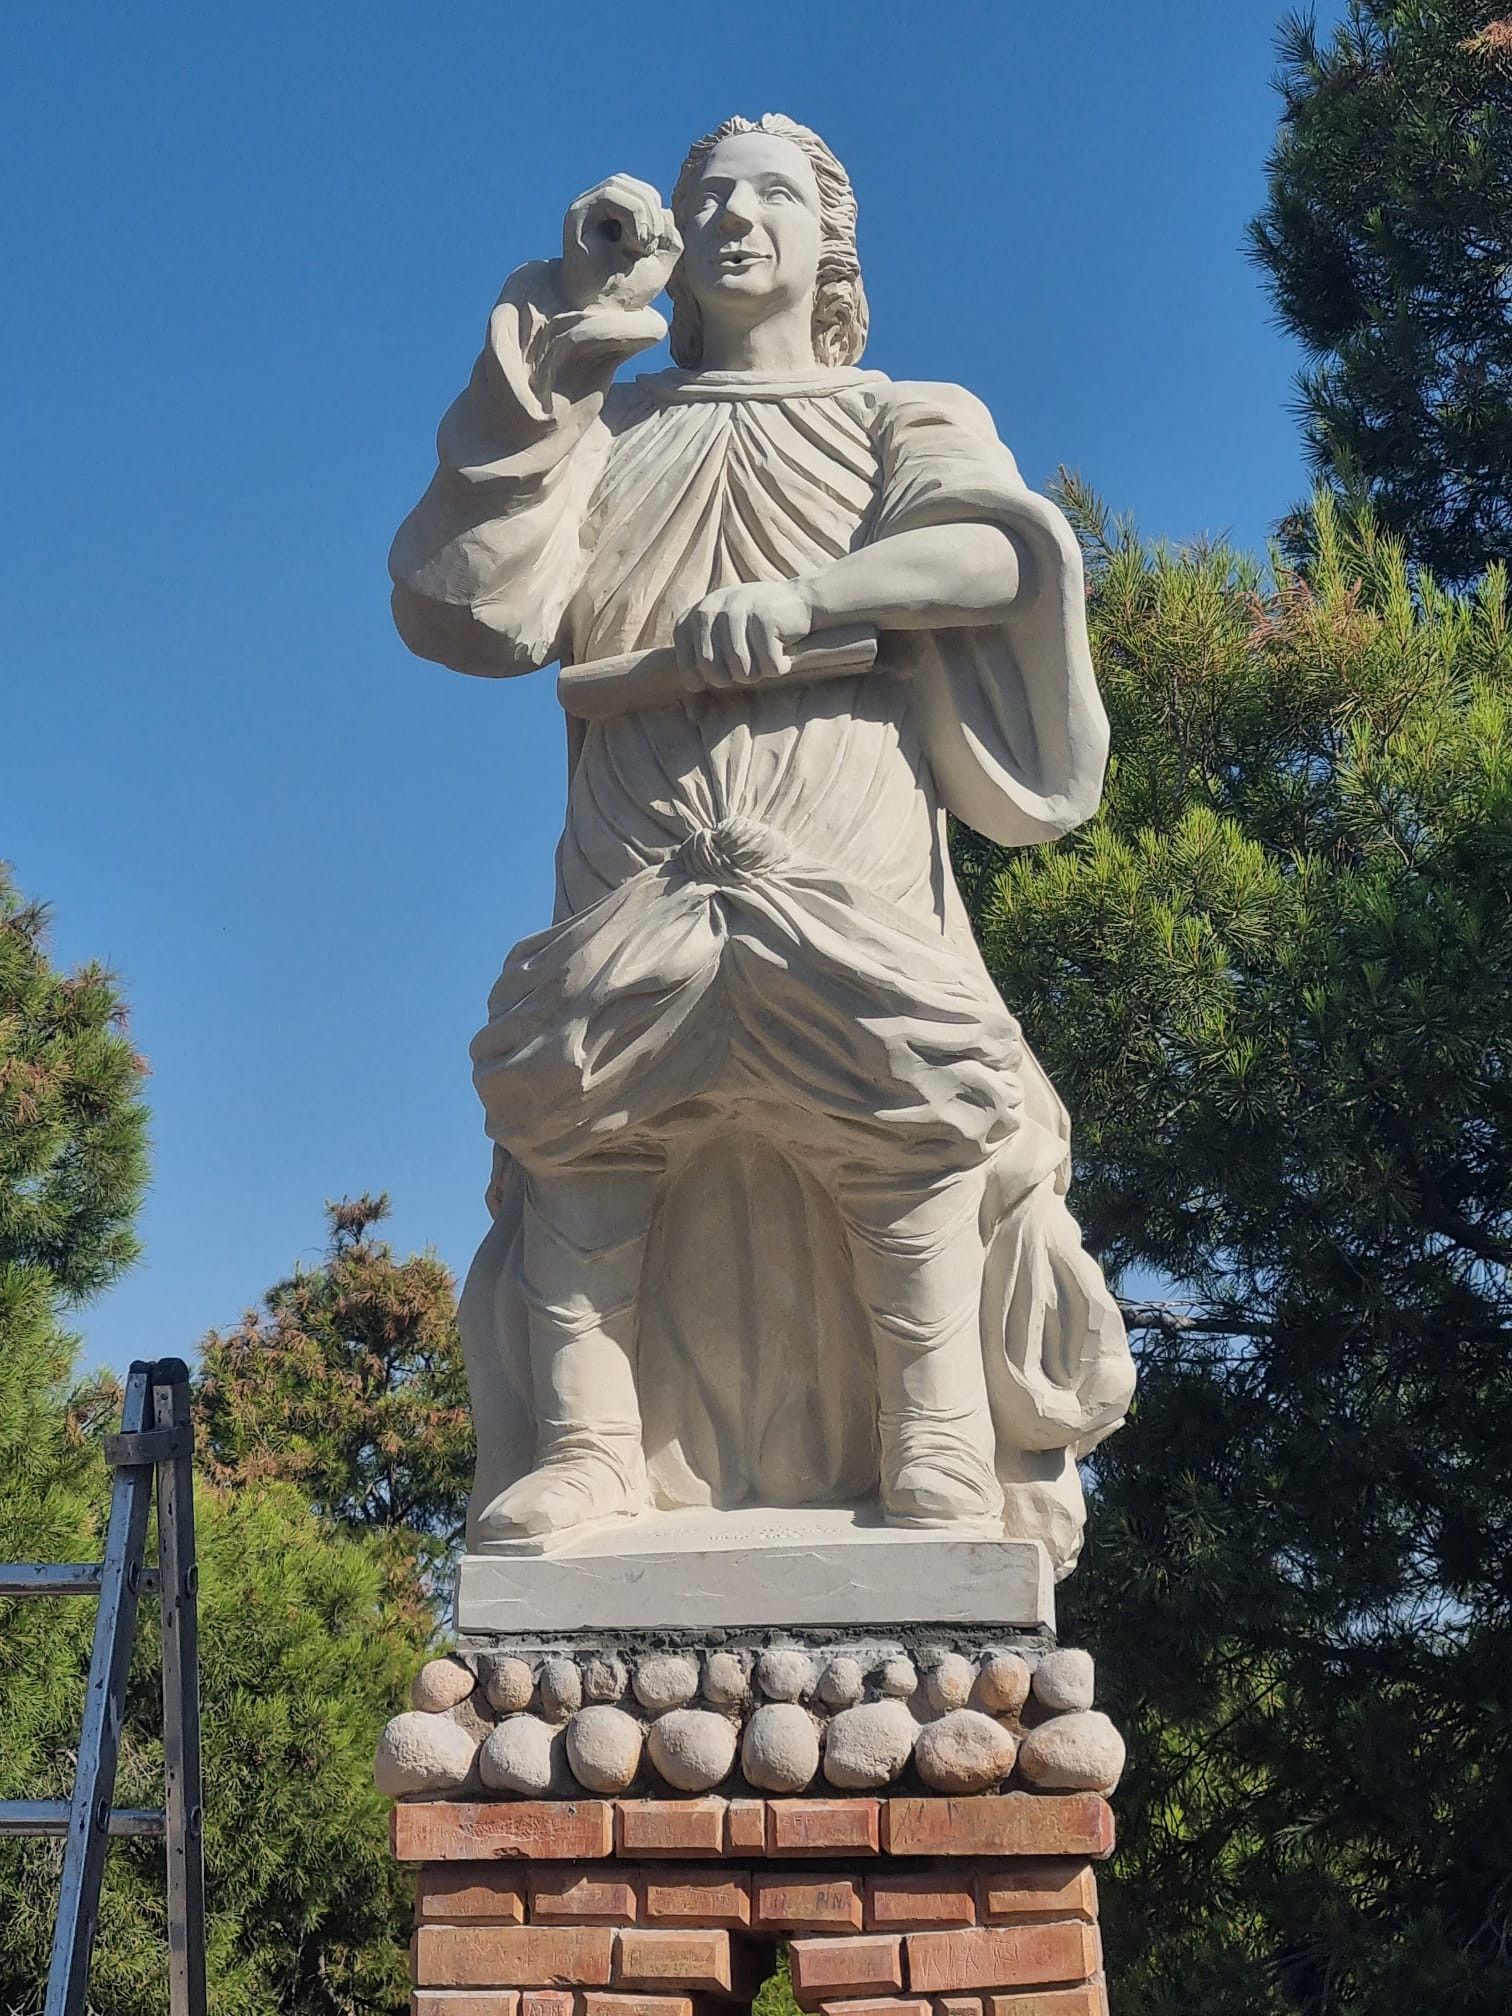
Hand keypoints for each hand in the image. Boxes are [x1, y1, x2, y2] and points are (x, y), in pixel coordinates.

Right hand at [560, 174, 681, 311]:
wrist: (598, 312)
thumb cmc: (626, 290)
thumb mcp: (659, 262)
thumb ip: (669, 236)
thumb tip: (666, 210)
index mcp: (619, 217)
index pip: (644, 193)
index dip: (658, 210)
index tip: (659, 243)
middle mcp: (600, 208)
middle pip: (634, 186)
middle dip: (653, 210)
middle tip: (652, 244)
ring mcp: (587, 208)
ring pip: (620, 184)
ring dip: (643, 214)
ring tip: (642, 245)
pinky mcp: (577, 212)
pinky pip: (609, 195)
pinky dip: (631, 215)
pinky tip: (633, 242)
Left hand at [674, 580, 812, 691]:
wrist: (800, 601)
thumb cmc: (758, 630)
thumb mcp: (723, 636)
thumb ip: (702, 658)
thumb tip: (691, 710)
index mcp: (695, 615)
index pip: (687, 666)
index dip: (704, 680)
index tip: (723, 677)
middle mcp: (711, 608)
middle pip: (713, 672)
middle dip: (735, 678)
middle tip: (751, 667)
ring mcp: (737, 609)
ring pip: (742, 670)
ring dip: (759, 673)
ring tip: (767, 657)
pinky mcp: (764, 617)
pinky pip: (769, 665)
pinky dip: (781, 667)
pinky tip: (784, 652)